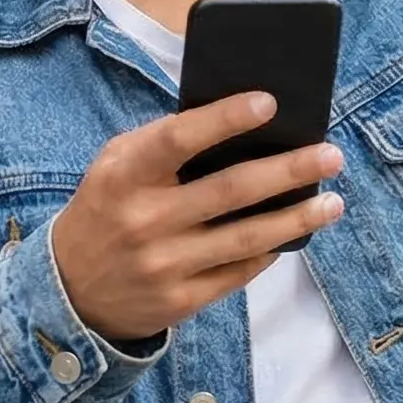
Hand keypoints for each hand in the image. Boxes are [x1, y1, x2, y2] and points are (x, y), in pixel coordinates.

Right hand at [51, 95, 346, 342]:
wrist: (70, 292)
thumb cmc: (107, 208)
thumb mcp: (115, 165)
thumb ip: (163, 143)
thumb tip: (239, 122)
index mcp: (125, 176)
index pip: (179, 138)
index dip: (225, 118)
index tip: (270, 102)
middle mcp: (145, 221)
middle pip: (230, 190)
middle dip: (289, 170)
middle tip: (331, 154)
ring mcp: (164, 265)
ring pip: (246, 237)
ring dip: (297, 218)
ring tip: (333, 202)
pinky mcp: (180, 300)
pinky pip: (239, 271)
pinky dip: (271, 250)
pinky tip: (297, 233)